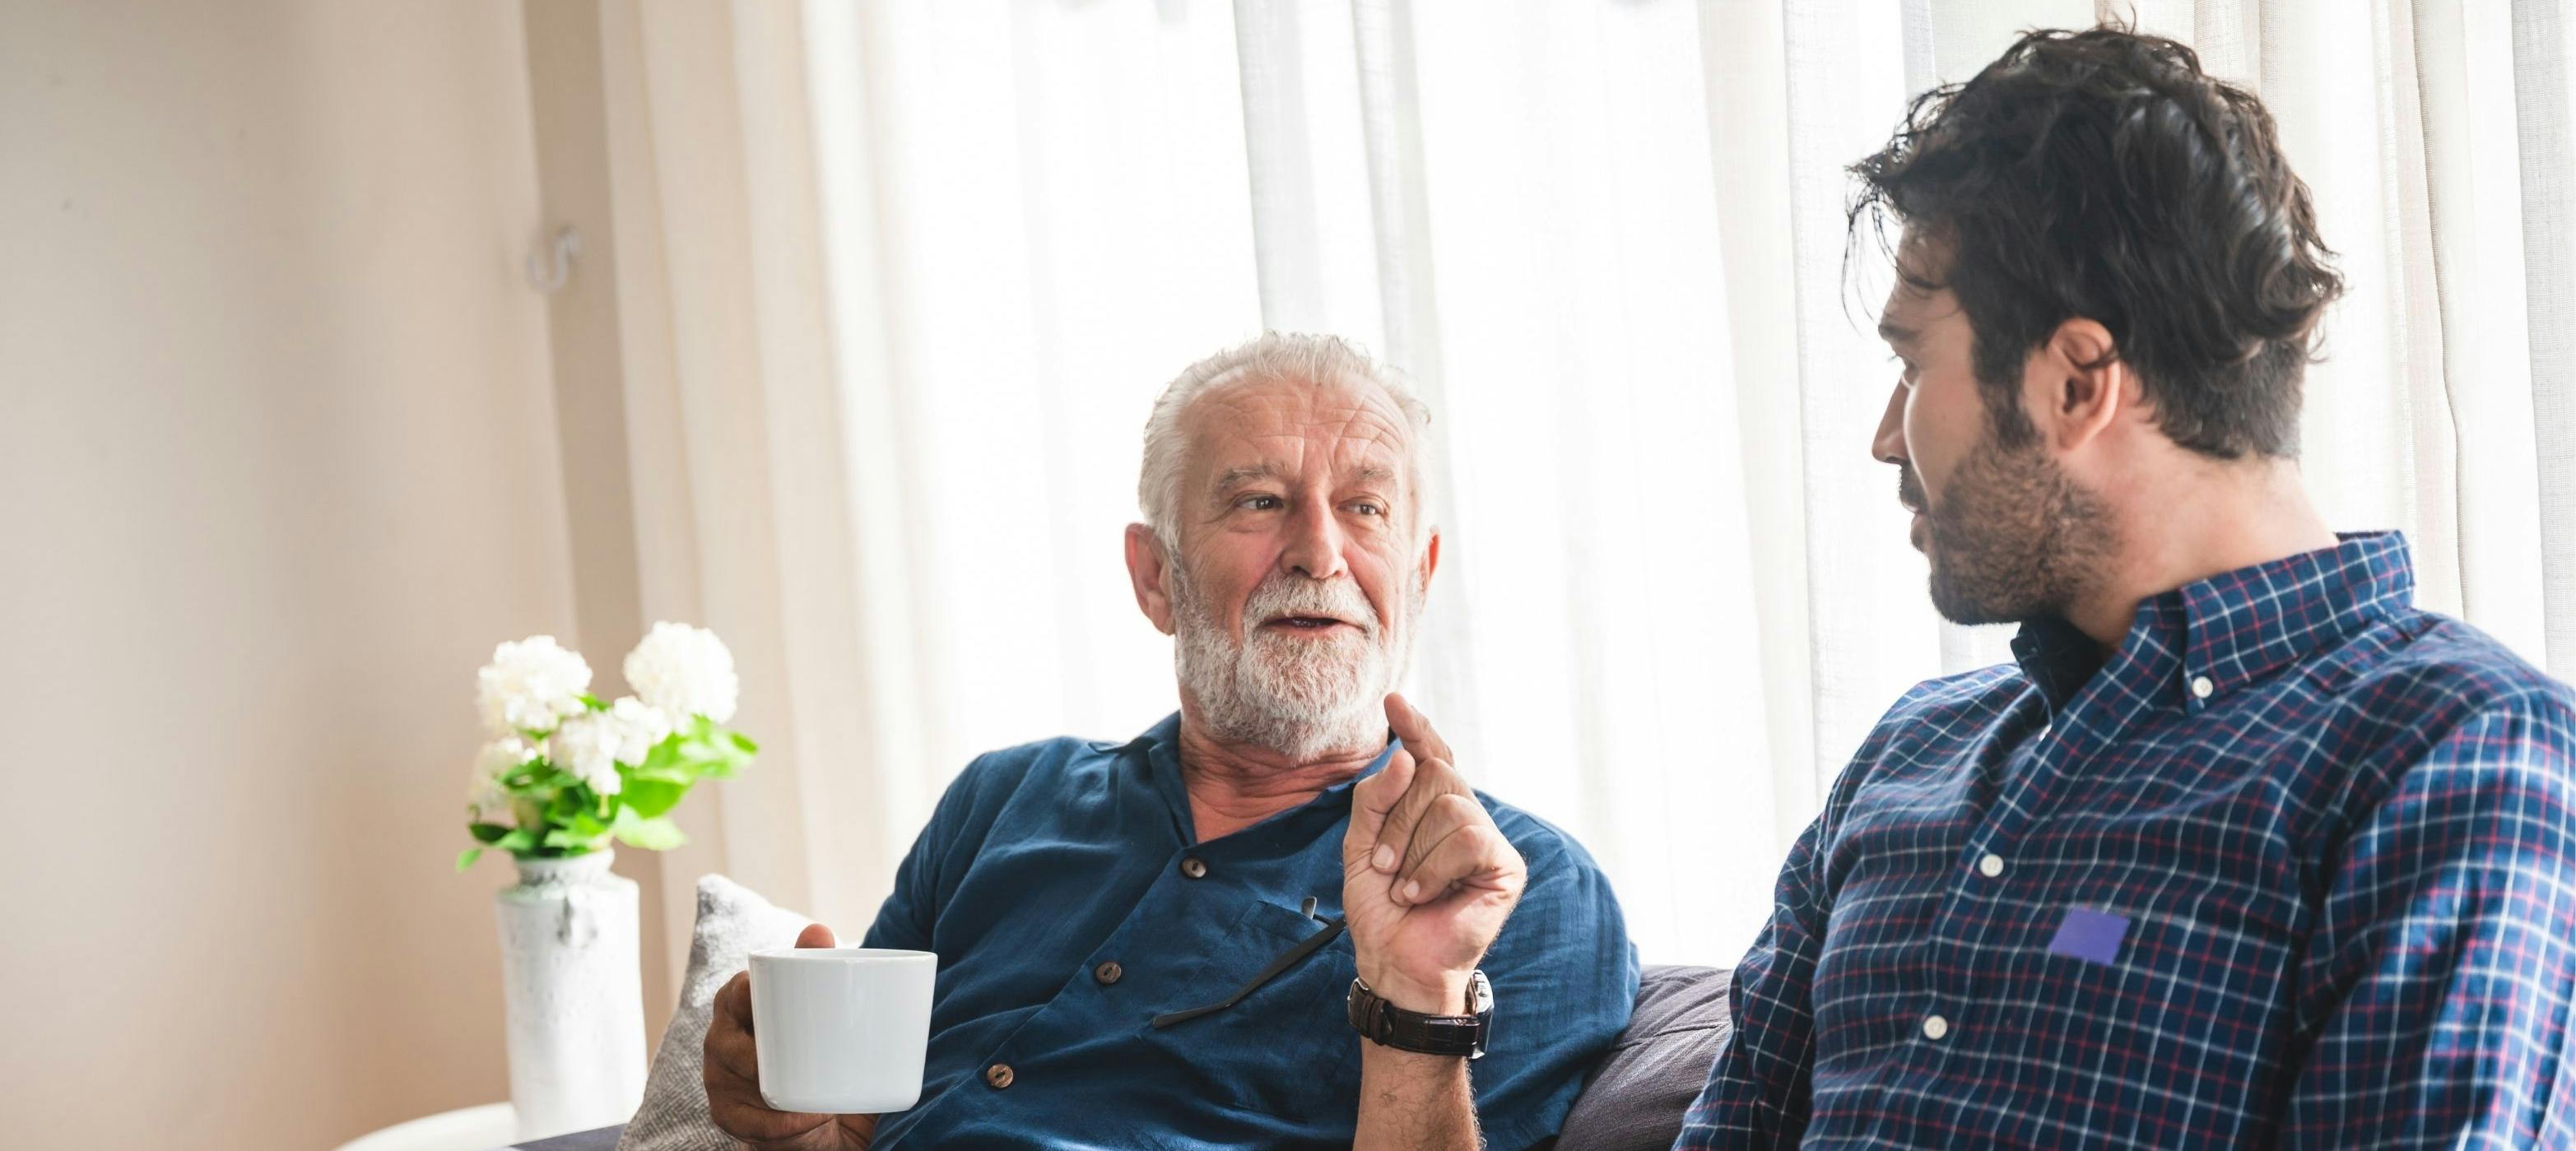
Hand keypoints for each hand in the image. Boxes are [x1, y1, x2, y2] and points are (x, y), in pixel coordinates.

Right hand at [704, 923, 879, 1150]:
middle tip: (798, 1062)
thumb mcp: (819, 1013)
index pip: (736, 994)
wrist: (820, 1118)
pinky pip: (745, 1122)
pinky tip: (804, 1121)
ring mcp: (721, 1080)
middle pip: (725, 1041)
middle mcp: (722, 1041)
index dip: (748, 995)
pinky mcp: (730, 1116)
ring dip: (771, 1092)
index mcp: (741, 1007)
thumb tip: (818, 929)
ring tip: (816, 1099)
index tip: (770, 1003)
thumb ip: (817, 969)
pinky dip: (776, 1124)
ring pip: (733, 1083)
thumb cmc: (813, 1051)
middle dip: (753, 1055)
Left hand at [1340, 693, 1524, 1014]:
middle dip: (1397, 819)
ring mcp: (1487, 839)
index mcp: (1431, 808)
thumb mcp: (1360, 845)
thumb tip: (1406, 757)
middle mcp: (1464, 816)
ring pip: (1450, 806)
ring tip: (1404, 887)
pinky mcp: (1505, 867)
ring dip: (1413, 850)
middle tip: (1384, 865)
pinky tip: (1422, 894)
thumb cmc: (1380, 909)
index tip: (1393, 702)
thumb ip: (1375, 799)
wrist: (1395, 962)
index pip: (1430, 756)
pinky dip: (1434, 867)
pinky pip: (1468, 838)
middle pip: (1434, 775)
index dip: (1416, 728)